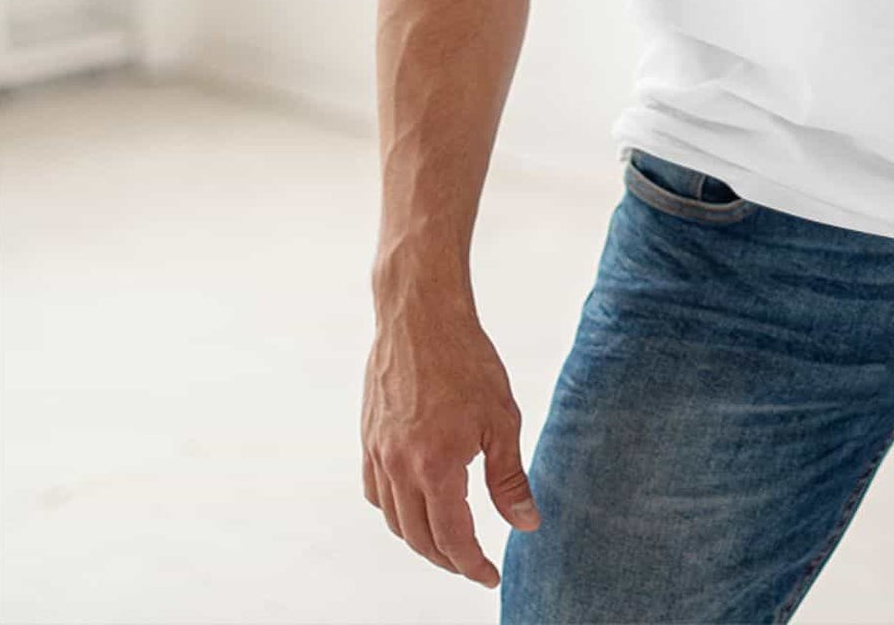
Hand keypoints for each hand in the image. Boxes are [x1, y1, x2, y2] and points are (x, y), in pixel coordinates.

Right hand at [361, 297, 540, 589]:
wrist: (421, 315)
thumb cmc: (467, 360)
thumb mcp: (502, 419)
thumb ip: (509, 478)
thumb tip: (526, 524)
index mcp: (435, 467)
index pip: (452, 539)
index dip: (472, 565)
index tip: (490, 576)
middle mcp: (398, 468)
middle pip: (418, 538)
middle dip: (447, 559)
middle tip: (472, 564)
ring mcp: (377, 454)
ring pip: (393, 519)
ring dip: (419, 539)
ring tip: (447, 541)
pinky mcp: (368, 438)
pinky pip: (374, 493)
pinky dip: (394, 510)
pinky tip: (413, 504)